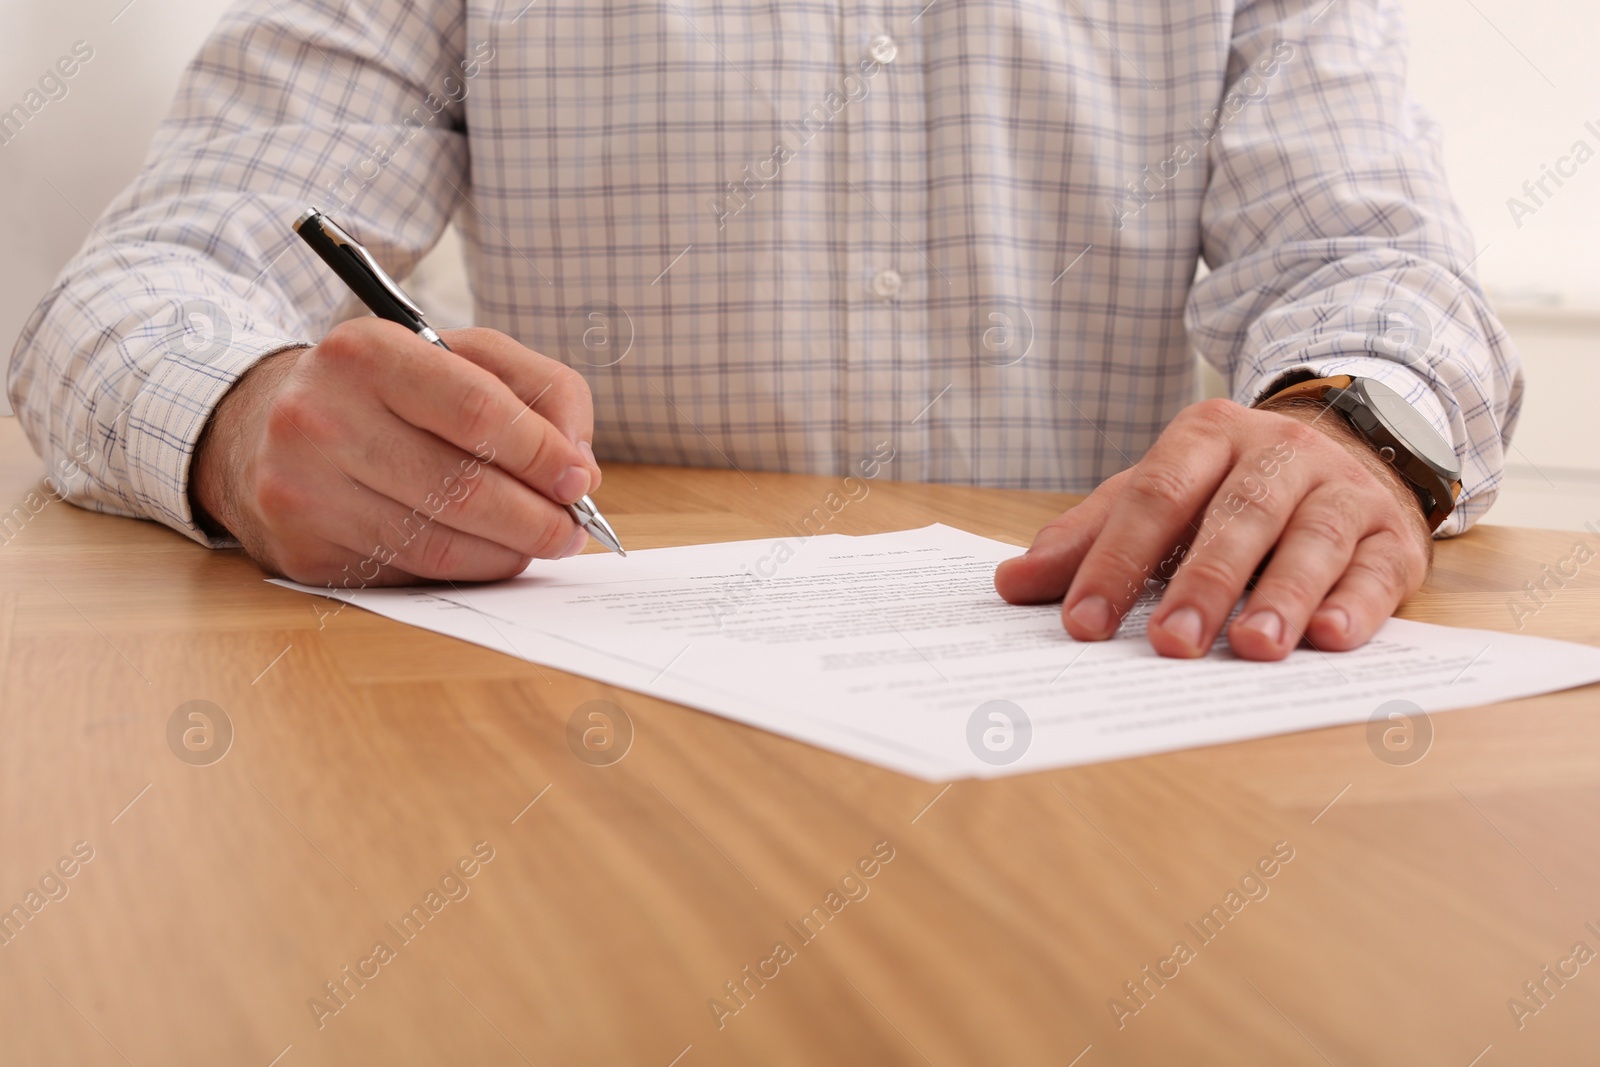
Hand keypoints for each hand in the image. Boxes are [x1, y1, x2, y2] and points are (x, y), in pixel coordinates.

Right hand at [191, 319, 602, 583]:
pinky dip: (467, 570)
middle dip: (538, 518)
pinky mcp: (303, 552)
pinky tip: (486, 553)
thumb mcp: (459, 356)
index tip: (579, 480)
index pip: (478, 412)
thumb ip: (539, 390)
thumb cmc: (384, 390)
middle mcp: (321, 419)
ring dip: (510, 552)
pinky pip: (411, 574)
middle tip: (573, 529)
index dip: (542, 453)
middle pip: (464, 489)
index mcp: (366, 354)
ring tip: (541, 542)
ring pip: (441, 544)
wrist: (261, 428)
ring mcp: (304, 491)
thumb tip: (579, 468)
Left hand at [993, 397, 1433, 659]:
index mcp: (1208, 435)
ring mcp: (1342, 490)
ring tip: (1251, 647)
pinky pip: (1376, 568)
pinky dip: (1356, 604)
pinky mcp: (1393, 534)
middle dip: (1200, 583)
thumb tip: (1011, 584)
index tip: (1083, 623)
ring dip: (1281, 597)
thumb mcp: (1158, 493)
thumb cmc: (1230, 488)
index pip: (1155, 495)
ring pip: (1310, 540)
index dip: (1115, 559)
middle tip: (1169, 645)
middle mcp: (1279, 454)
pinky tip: (1331, 639)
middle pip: (1235, 516)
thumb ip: (1089, 537)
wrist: (1351, 447)